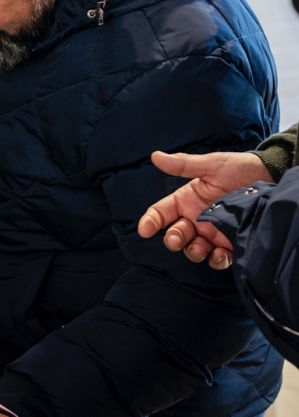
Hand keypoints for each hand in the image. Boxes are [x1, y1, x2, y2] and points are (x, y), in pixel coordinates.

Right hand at [137, 150, 270, 269]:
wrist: (271, 177)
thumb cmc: (239, 168)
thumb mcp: (211, 165)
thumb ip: (184, 165)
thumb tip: (156, 156)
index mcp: (186, 200)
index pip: (160, 213)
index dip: (150, 222)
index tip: (145, 230)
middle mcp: (195, 218)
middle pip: (175, 234)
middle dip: (173, 240)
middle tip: (177, 240)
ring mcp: (212, 232)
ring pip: (194, 249)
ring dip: (194, 251)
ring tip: (202, 247)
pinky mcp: (230, 243)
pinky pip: (218, 257)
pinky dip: (216, 260)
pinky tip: (220, 254)